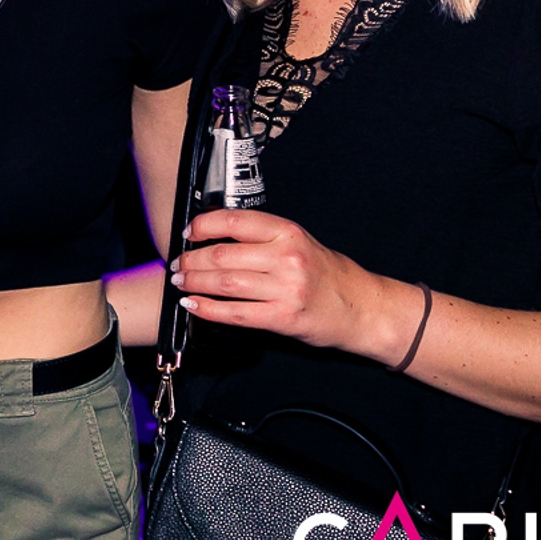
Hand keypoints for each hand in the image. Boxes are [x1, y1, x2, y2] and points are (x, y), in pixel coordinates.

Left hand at [169, 209, 393, 354]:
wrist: (363, 308)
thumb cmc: (328, 274)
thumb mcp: (299, 243)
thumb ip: (263, 238)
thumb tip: (214, 235)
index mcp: (288, 232)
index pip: (234, 221)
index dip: (202, 225)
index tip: (188, 232)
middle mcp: (287, 258)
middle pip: (222, 255)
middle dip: (192, 259)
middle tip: (178, 264)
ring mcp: (285, 289)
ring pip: (224, 283)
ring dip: (194, 283)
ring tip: (180, 282)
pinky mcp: (283, 318)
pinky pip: (235, 314)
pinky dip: (208, 309)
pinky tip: (193, 305)